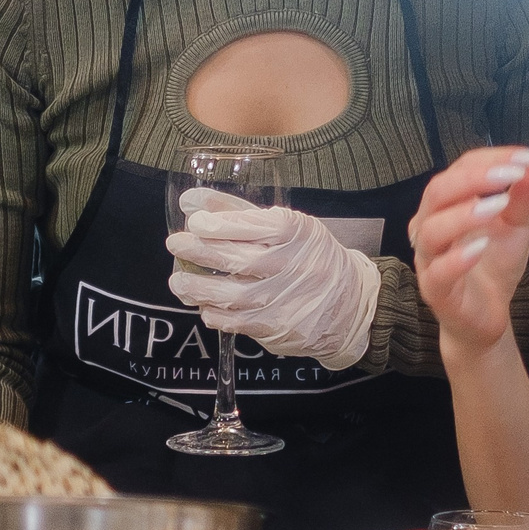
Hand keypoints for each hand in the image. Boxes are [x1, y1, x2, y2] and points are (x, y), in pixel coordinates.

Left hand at [166, 193, 382, 370]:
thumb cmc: (312, 258)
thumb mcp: (288, 227)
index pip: (255, 225)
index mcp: (297, 233)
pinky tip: (204, 305)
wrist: (352, 305)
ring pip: (235, 295)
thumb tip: (191, 201)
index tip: (195, 221)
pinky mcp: (279, 328)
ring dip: (200, 288)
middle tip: (176, 244)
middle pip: (240, 259)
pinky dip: (216, 314)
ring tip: (178, 282)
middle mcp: (293, 266)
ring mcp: (286, 300)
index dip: (220, 223)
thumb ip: (238, 213)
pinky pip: (239, 323)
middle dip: (201, 251)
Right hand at [409, 141, 528, 354]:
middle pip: (438, 191)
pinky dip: (457, 258)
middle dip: (475, 178)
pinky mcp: (435, 291)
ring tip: (497, 207)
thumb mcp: (518, 224)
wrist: (487, 316)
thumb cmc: (494, 263)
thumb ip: (527, 191)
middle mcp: (430, 224)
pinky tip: (481, 248)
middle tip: (512, 174)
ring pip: (432, 229)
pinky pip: (438, 272)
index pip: (462, 167)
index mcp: (448, 202)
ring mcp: (429, 258)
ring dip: (464, 214)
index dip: (494, 158)